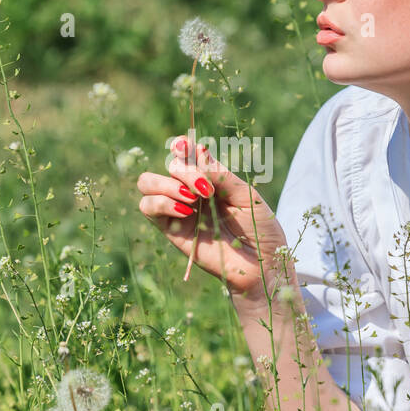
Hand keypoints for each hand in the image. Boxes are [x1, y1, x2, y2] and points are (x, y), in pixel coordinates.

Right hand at [136, 136, 289, 294]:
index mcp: (210, 178)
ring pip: (147, 183)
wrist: (262, 265)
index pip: (185, 153)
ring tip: (193, 199)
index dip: (180, 145)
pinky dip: (162, 203)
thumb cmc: (261, 229)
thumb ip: (221, 176)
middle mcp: (191, 191)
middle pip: (168, 165)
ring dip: (166, 184)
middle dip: (183, 170)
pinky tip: (186, 211)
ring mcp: (178, 210)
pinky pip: (148, 209)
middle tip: (206, 188)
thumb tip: (198, 151)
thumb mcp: (246, 196)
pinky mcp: (171, 231)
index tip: (185, 145)